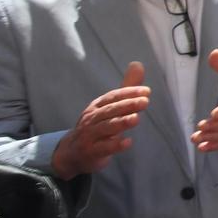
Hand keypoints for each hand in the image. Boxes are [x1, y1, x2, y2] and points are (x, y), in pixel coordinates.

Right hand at [51, 61, 149, 177]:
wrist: (71, 153)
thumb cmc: (96, 126)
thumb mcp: (109, 107)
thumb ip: (126, 89)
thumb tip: (138, 64)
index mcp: (97, 106)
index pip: (113, 97)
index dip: (128, 93)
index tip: (146, 91)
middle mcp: (92, 119)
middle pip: (110, 111)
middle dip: (127, 105)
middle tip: (145, 101)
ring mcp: (89, 136)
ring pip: (106, 128)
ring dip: (121, 123)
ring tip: (136, 119)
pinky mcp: (91, 152)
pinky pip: (103, 148)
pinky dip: (115, 145)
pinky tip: (128, 142)